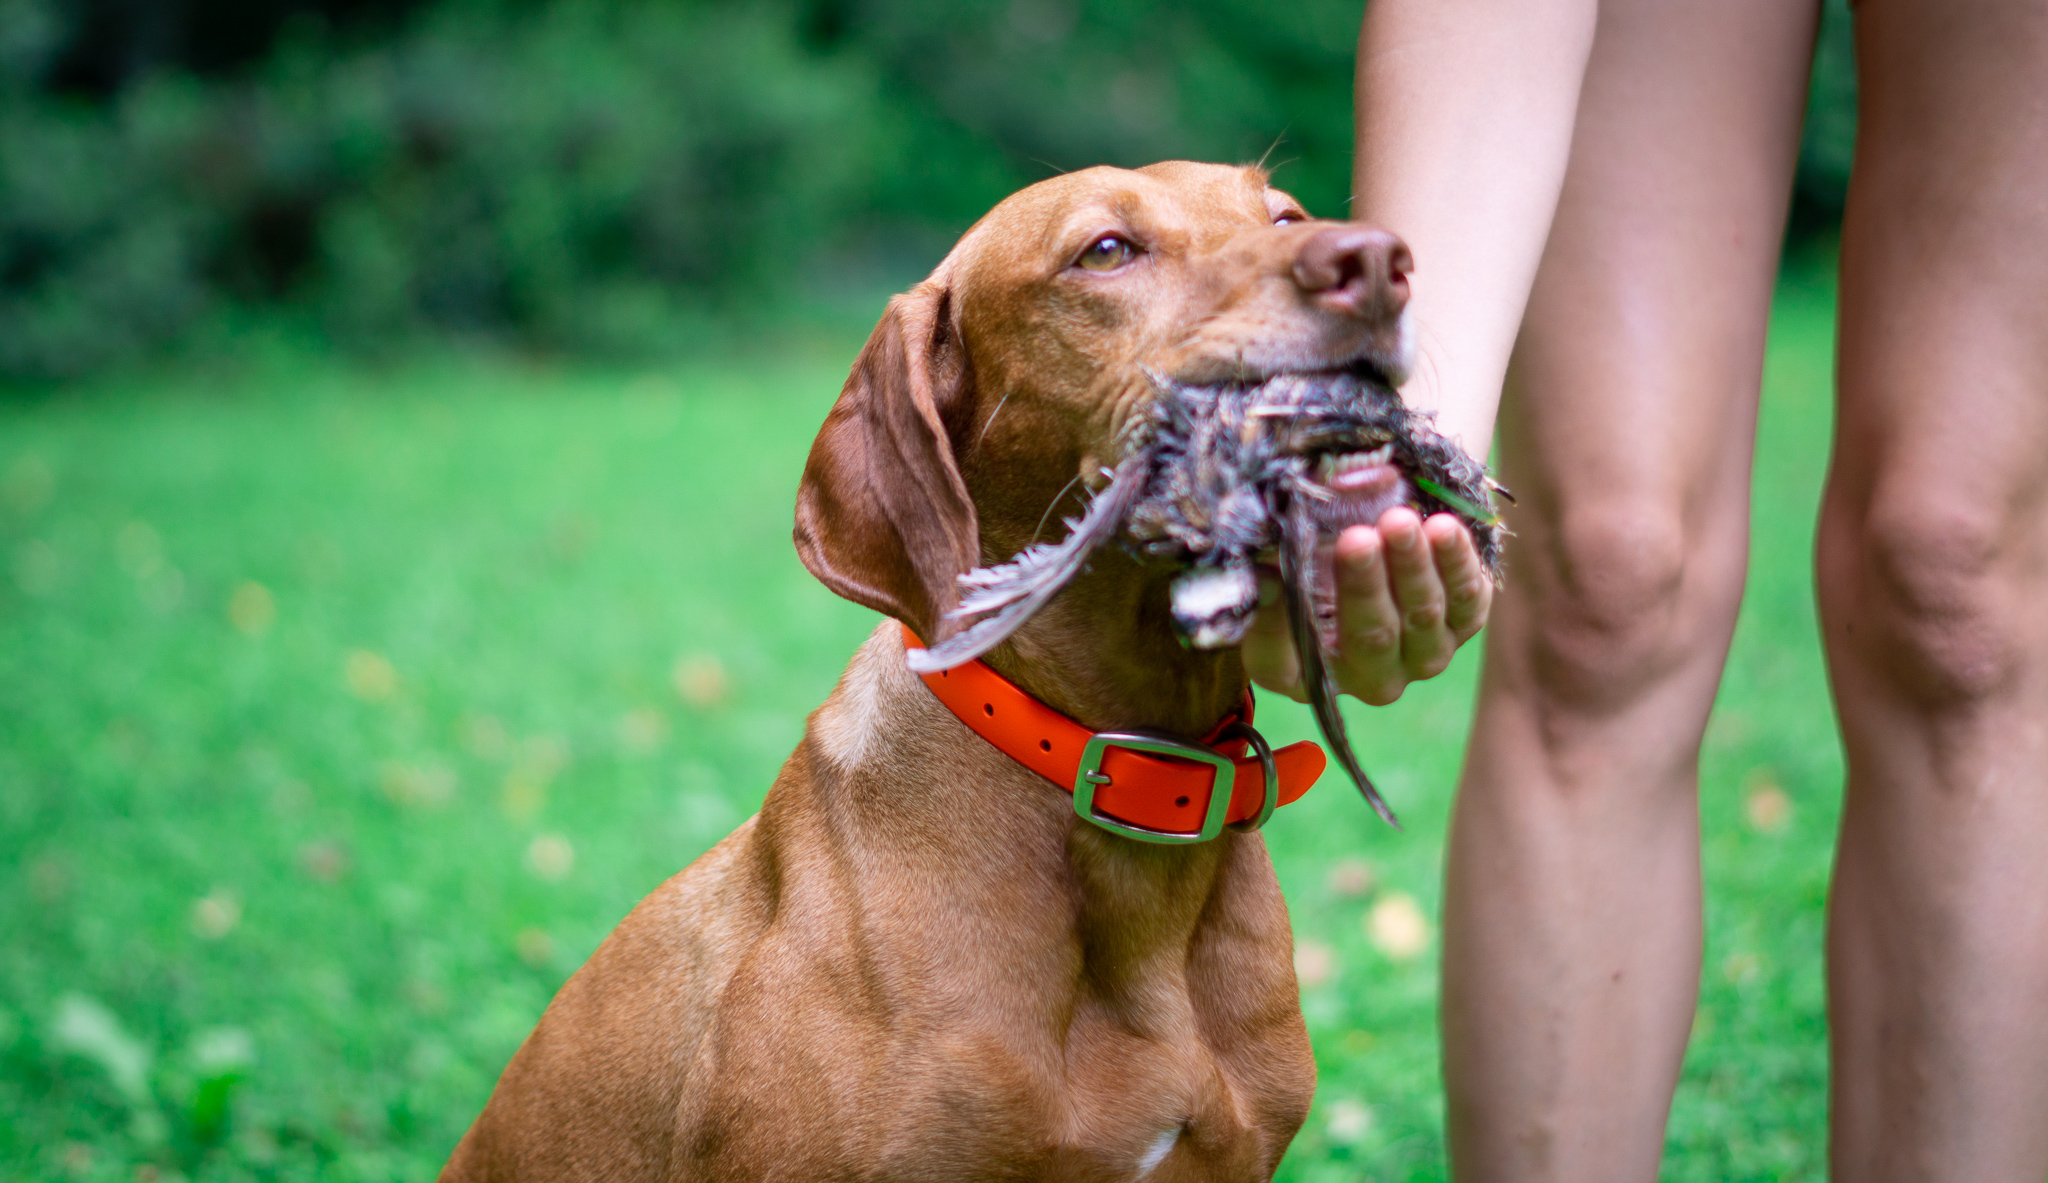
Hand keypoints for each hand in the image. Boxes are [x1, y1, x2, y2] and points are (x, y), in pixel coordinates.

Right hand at [1241, 507, 1493, 705]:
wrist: (1364, 555)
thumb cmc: (1303, 575)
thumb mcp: (1270, 585)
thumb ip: (1264, 581)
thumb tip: (1265, 576)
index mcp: (1310, 674)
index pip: (1288, 661)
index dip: (1278, 625)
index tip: (1277, 578)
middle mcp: (1370, 677)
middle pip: (1370, 634)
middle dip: (1364, 584)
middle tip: (1357, 539)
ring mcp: (1422, 654)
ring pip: (1422, 614)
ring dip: (1412, 565)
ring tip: (1400, 520)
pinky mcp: (1462, 623)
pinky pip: (1468, 599)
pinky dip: (1458, 562)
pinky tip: (1444, 528)